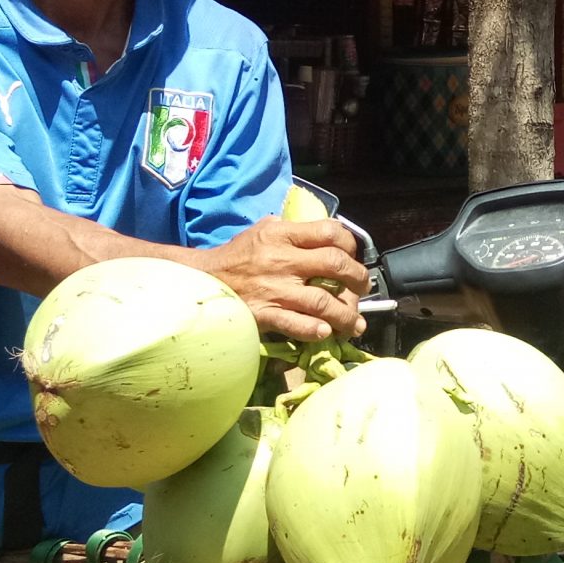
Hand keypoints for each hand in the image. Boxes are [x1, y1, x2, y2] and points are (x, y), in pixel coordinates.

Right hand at [197, 218, 370, 341]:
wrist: (201, 280)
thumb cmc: (235, 255)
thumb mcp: (262, 230)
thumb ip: (291, 230)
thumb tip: (323, 233)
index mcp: (282, 235)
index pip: (329, 232)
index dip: (351, 245)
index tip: (354, 257)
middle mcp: (281, 260)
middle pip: (335, 265)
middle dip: (358, 279)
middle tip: (362, 290)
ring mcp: (274, 289)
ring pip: (323, 301)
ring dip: (346, 315)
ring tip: (355, 324)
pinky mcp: (264, 314)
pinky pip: (297, 324)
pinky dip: (316, 329)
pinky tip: (326, 332)